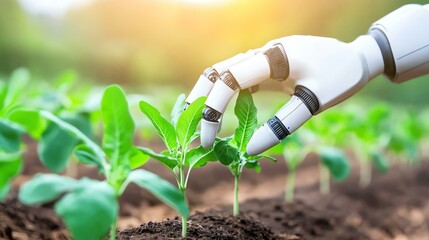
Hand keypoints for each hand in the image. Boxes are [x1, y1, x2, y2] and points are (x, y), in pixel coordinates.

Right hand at [187, 35, 382, 154]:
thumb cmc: (340, 78)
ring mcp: (263, 56)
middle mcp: (263, 52)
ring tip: (199, 124)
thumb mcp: (316, 102)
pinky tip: (221, 112)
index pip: (229, 79)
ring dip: (208, 96)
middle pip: (217, 70)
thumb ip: (283, 124)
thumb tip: (251, 149)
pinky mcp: (266, 64)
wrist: (357, 58)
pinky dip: (224, 94)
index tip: (209, 139)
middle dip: (200, 102)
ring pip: (223, 71)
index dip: (213, 109)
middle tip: (193, 132)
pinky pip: (237, 76)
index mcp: (274, 57)